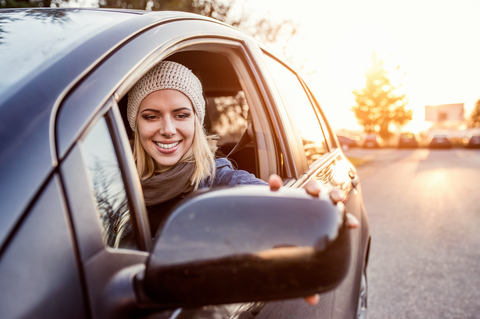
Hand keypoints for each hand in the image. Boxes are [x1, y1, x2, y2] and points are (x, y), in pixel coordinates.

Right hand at [267, 174, 359, 304]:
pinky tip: (274, 184)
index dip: (345, 219)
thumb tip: (312, 299)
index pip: (335, 218)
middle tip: (333, 200)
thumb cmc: (283, 242)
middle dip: (332, 195)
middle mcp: (307, 207)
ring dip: (312, 186)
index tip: (352, 224)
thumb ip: (304, 273)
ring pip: (307, 186)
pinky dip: (275, 182)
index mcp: (316, 221)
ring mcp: (292, 199)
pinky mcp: (274, 194)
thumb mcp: (294, 258)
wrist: (258, 224)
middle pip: (325, 197)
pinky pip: (275, 184)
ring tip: (311, 191)